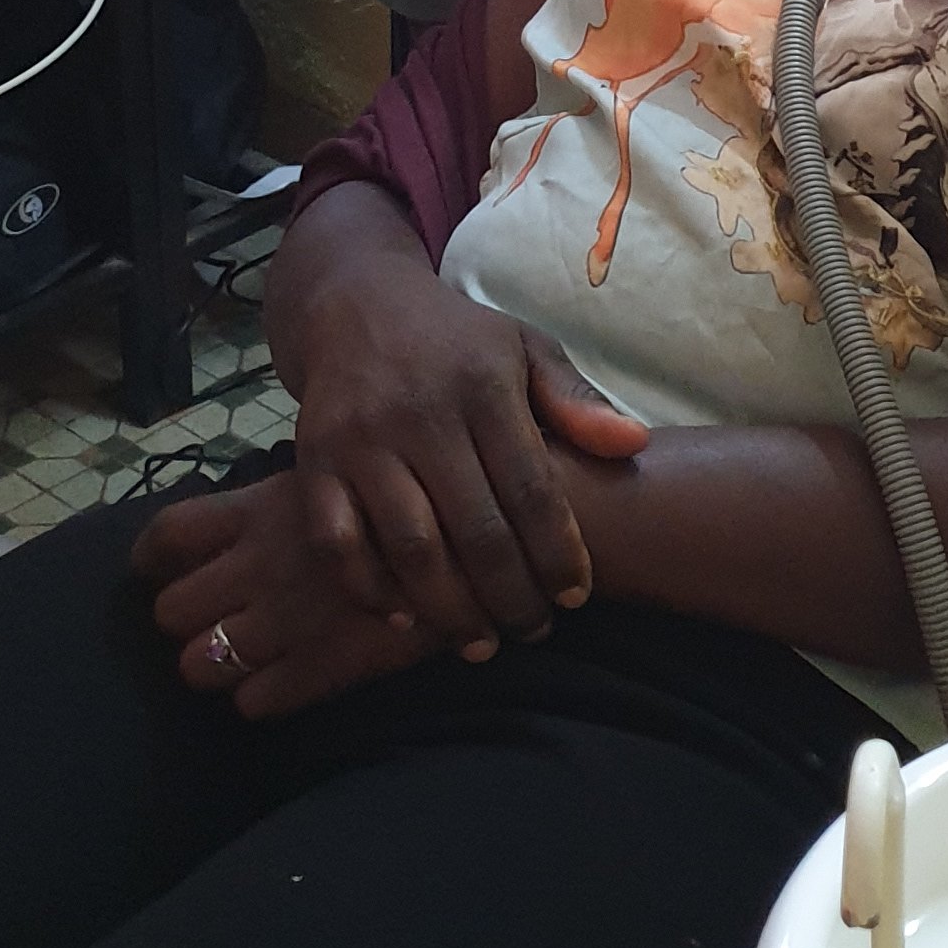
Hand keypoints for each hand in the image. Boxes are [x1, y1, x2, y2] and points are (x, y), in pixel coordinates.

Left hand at [134, 473, 451, 719]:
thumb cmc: (424, 490)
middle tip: (215, 617)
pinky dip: (260, 698)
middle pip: (169, 609)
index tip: (163, 569)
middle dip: (185, 618)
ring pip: (199, 665)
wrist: (491, 534)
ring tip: (244, 657)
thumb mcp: (350, 471)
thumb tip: (258, 516)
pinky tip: (286, 682)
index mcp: (263, 507)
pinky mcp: (321, 667)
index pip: (167, 536)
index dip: (153, 560)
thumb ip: (297, 496)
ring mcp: (286, 620)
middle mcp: (261, 564)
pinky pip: (254, 702)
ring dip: (214, 664)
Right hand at [291, 242, 645, 644]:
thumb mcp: (524, 348)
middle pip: (474, 529)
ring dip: (449, 607)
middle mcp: (420, 415)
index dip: (557, 551)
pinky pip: (338, 542)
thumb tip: (633, 445)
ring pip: (410, 545)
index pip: (530, 487)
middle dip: (511, 594)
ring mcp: (361, 441)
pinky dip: (370, 588)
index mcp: (483, 386)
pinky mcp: (314, 463)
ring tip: (482, 643)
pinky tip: (406, 617)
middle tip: (534, 632)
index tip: (576, 596)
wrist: (356, 304)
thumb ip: (576, 401)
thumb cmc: (456, 339)